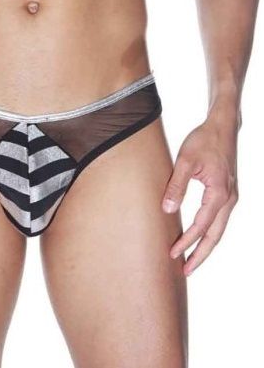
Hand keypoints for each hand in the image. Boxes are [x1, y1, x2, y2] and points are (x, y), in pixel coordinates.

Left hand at [162, 116, 238, 274]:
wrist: (223, 126)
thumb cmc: (203, 140)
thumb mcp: (186, 161)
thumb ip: (176, 186)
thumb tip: (166, 210)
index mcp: (219, 192)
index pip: (201, 225)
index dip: (186, 241)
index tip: (172, 254)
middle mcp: (229, 198)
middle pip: (215, 236)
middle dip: (200, 254)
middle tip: (185, 271)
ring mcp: (231, 196)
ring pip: (219, 230)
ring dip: (205, 246)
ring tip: (190, 260)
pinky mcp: (228, 192)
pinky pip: (220, 220)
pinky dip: (209, 233)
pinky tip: (198, 236)